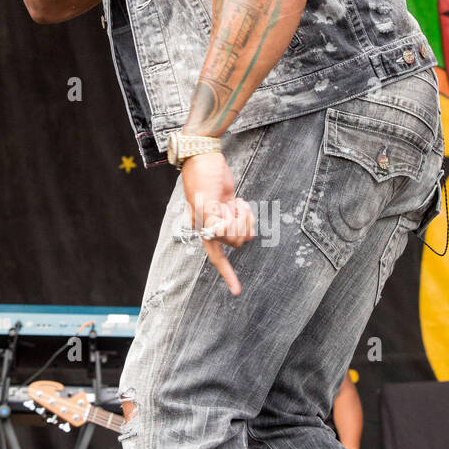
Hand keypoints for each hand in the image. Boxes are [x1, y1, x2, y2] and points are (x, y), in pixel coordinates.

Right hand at [181, 151, 254, 295]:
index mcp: (203, 228)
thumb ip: (212, 220)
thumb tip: (221, 235)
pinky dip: (247, 213)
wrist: (205, 156)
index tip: (237, 291)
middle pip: (236, 242)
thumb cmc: (201, 176)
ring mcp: (224, 219)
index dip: (227, 274)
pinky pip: (247, 221)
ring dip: (246, 219)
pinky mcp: (232, 209)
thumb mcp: (205, 199)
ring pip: (244, 233)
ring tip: (237, 204)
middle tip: (231, 209)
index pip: (217, 257)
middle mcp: (214, 227)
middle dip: (239, 226)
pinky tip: (238, 201)